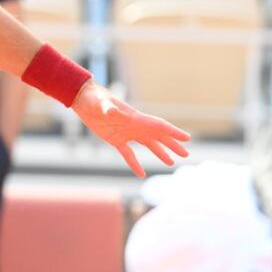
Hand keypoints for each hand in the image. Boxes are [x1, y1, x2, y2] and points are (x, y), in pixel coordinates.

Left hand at [72, 81, 190, 177]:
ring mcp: (126, 133)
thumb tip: (112, 111)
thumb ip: (108, 108)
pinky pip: (128, 154)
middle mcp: (134, 126)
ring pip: (147, 145)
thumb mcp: (102, 102)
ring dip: (159, 153)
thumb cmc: (95, 98)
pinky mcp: (115, 139)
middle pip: (158, 137)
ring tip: (171, 163)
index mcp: (136, 118)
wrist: (84, 100)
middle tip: (186, 154)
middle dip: (172, 145)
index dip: (173, 132)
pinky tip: (141, 174)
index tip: (187, 138)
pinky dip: (135, 164)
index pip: (158, 125)